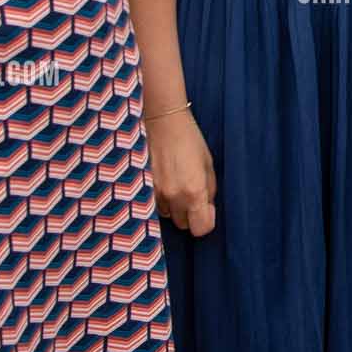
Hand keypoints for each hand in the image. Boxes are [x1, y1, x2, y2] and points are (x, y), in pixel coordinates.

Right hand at [145, 109, 218, 236]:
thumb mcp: (207, 164)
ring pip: (167, 216)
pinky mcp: (142, 189)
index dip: (206, 222)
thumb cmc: (189, 139)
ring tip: (175, 183)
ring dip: (173, 207)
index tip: (207, 209)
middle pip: (183, 225)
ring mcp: (155, 194)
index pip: (201, 229)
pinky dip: (160, 199)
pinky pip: (153, 205)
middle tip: (191, 193)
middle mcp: (174, 197)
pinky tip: (164, 181)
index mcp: (194, 191)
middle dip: (189, 214)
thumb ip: (209, 190)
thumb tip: (207, 207)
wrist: (162, 121)